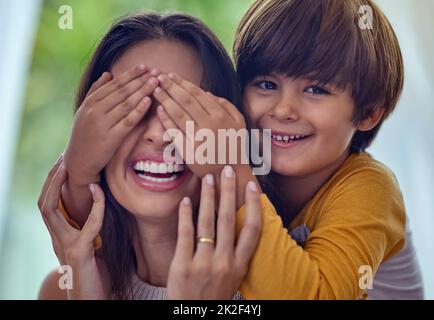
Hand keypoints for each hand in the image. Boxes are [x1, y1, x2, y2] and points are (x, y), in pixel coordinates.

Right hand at [37, 155, 106, 298]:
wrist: (92, 301)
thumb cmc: (97, 274)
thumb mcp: (93, 247)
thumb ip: (92, 229)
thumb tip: (100, 204)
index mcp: (60, 237)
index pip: (48, 206)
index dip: (52, 184)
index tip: (62, 164)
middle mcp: (57, 240)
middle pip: (43, 203)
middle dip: (50, 179)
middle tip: (61, 158)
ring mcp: (65, 247)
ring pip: (49, 211)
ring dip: (57, 186)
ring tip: (67, 168)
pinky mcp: (78, 255)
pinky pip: (87, 227)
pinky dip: (95, 208)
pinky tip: (99, 193)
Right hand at [64, 64, 158, 186]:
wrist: (78, 160)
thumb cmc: (84, 134)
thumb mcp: (85, 110)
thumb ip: (96, 91)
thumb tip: (108, 73)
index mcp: (91, 102)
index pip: (114, 84)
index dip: (130, 75)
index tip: (144, 66)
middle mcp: (96, 110)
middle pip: (122, 92)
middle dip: (140, 80)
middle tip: (155, 71)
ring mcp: (103, 123)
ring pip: (126, 104)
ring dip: (142, 91)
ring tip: (155, 82)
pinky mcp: (111, 137)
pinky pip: (128, 121)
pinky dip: (138, 110)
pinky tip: (148, 101)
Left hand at [153, 72, 246, 178]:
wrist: (229, 172)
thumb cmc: (234, 145)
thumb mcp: (238, 122)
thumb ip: (225, 105)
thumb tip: (207, 92)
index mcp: (220, 116)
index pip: (198, 95)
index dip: (183, 83)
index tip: (172, 75)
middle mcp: (209, 126)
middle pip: (186, 102)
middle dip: (171, 87)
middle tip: (159, 77)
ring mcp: (198, 139)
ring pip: (178, 115)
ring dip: (165, 100)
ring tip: (156, 90)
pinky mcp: (189, 152)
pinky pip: (174, 132)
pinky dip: (166, 120)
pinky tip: (159, 110)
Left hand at [166, 165, 261, 299]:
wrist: (195, 317)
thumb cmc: (214, 294)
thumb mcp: (233, 277)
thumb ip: (235, 253)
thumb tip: (236, 221)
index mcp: (240, 265)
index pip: (252, 230)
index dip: (253, 205)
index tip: (252, 185)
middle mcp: (224, 262)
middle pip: (229, 219)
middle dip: (228, 192)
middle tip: (227, 170)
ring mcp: (203, 263)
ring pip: (207, 223)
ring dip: (208, 197)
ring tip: (207, 179)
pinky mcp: (182, 265)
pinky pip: (185, 234)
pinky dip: (186, 215)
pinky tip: (186, 200)